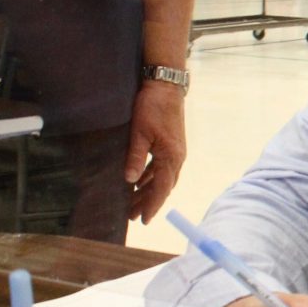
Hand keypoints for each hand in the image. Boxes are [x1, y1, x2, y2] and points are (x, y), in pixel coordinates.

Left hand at [126, 80, 185, 225]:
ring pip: (162, 178)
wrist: (166, 87)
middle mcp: (177, 157)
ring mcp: (176, 151)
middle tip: (132, 216)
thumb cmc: (152, 107)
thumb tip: (130, 180)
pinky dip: (151, 177)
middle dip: (149, 202)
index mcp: (171, 157)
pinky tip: (140, 181)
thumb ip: (136, 157)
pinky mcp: (172, 145)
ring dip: (149, 191)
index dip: (152, 205)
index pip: (161, 188)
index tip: (143, 220)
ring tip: (133, 202)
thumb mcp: (140, 132)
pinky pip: (161, 168)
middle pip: (163, 186)